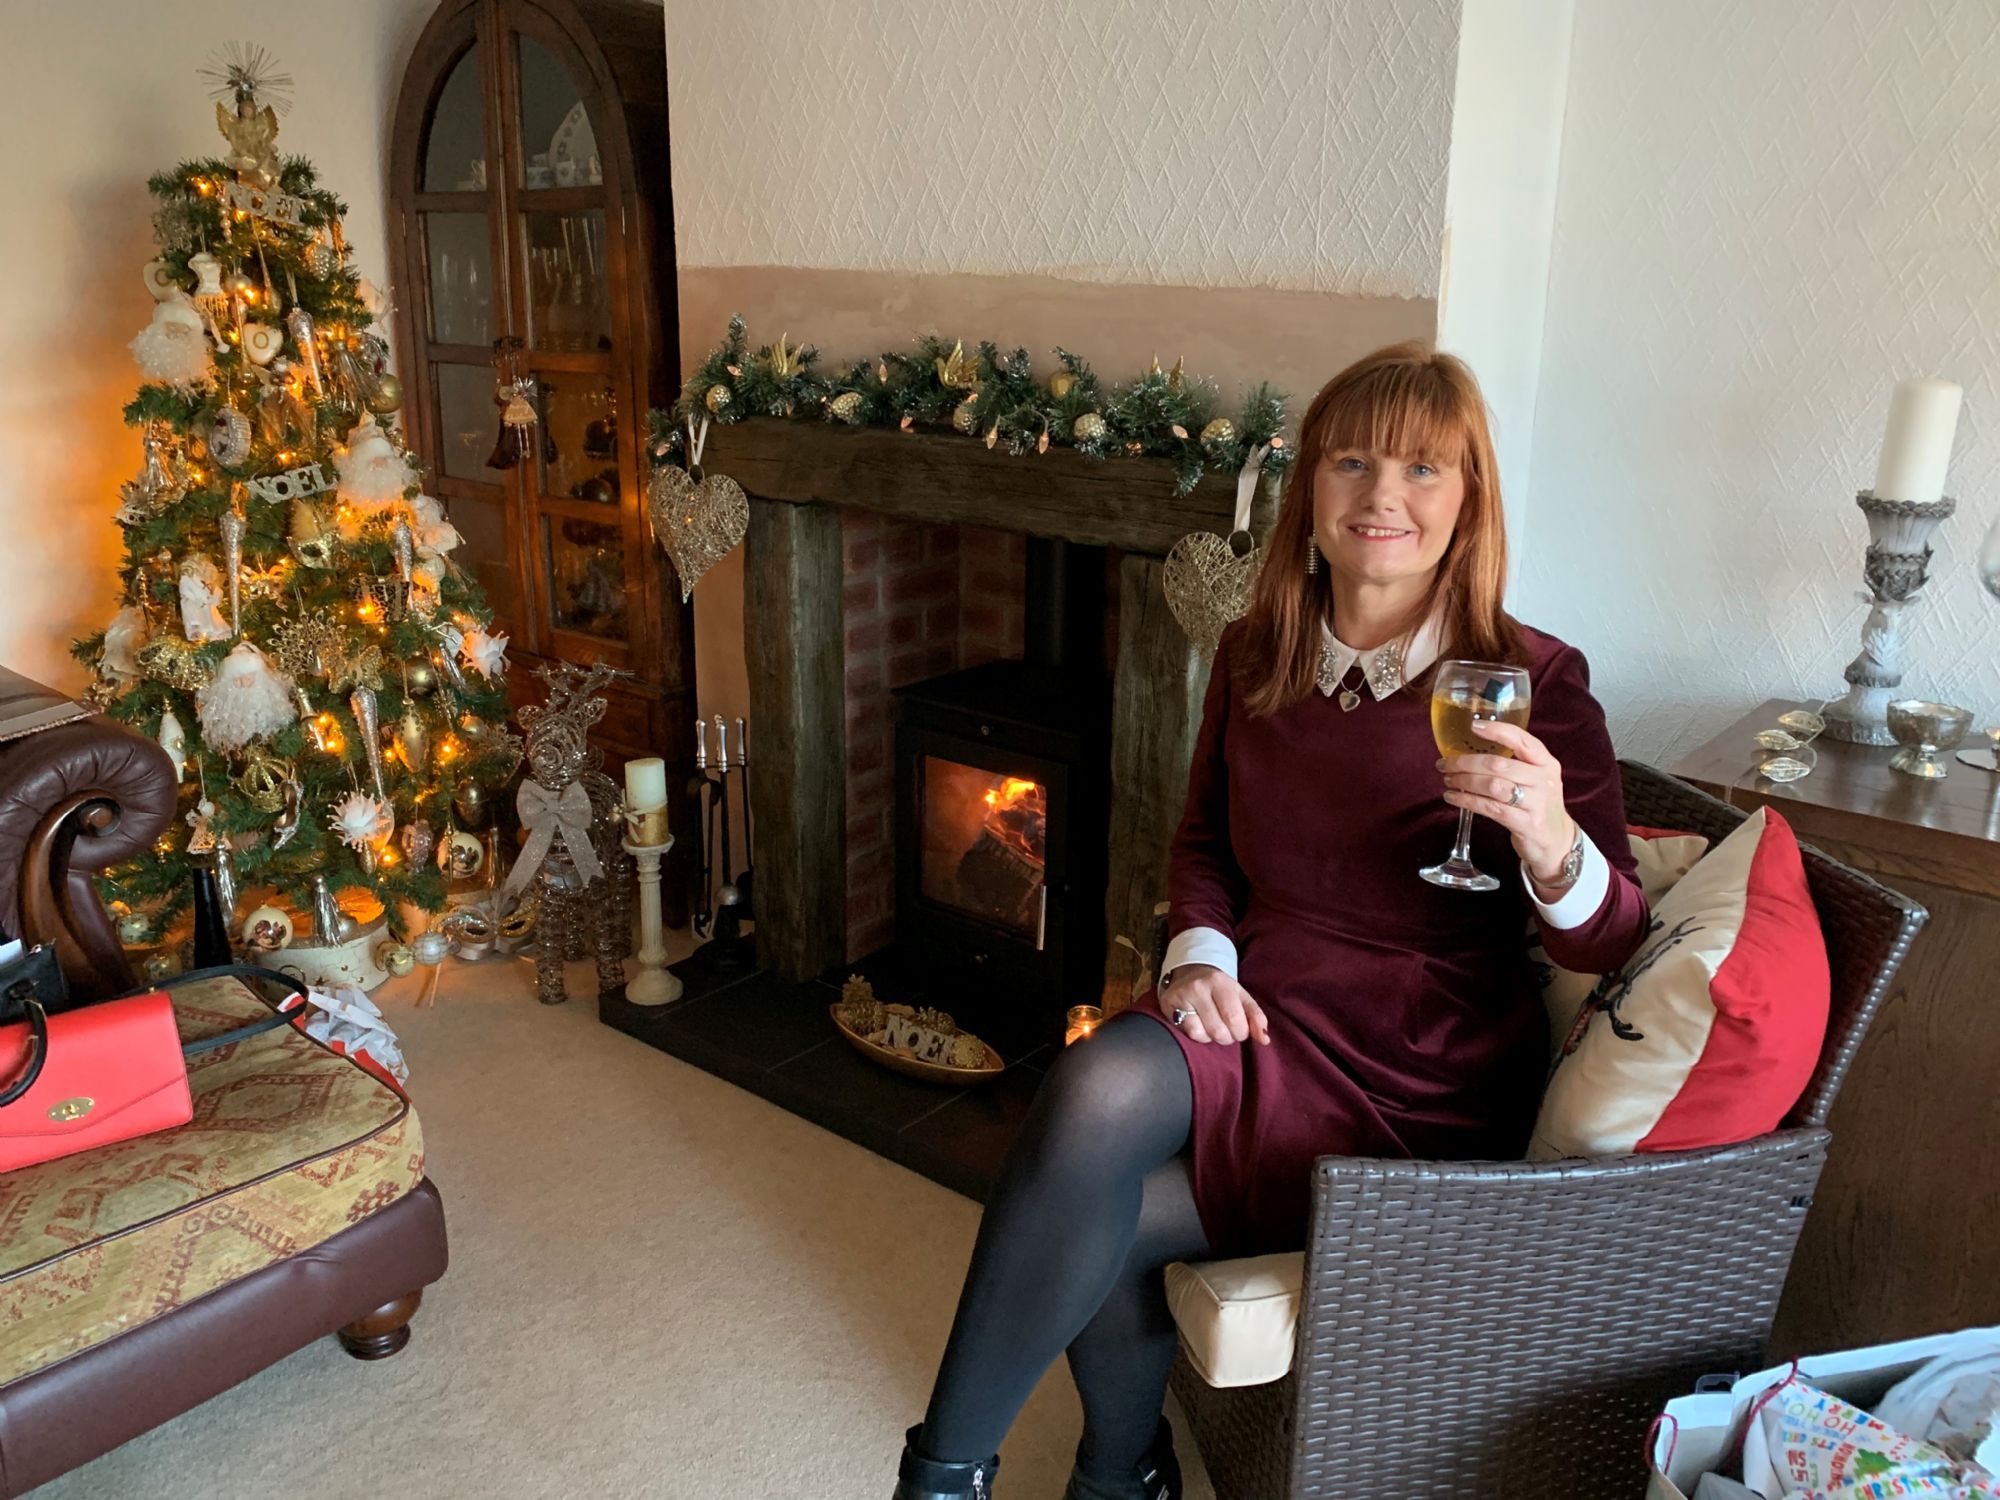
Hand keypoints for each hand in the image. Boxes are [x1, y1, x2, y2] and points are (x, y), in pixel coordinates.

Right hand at [1159, 964, 1270, 1045]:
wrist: (1190, 973)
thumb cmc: (1220, 990)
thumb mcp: (1241, 997)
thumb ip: (1256, 1017)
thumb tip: (1264, 1040)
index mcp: (1221, 982)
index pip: (1234, 1018)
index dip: (1241, 1032)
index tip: (1240, 1030)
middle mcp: (1199, 986)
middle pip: (1219, 1030)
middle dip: (1228, 1037)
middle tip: (1227, 1031)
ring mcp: (1182, 995)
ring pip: (1202, 1034)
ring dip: (1212, 1038)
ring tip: (1213, 1028)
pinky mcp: (1169, 1004)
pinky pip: (1189, 1033)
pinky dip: (1199, 1036)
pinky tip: (1200, 1026)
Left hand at [1438, 720, 1578, 887]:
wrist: (1556, 840)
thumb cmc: (1537, 803)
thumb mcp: (1535, 779)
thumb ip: (1514, 763)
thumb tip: (1470, 749)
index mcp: (1547, 763)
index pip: (1523, 740)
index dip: (1498, 731)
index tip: (1474, 726)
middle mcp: (1544, 780)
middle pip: (1499, 765)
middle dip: (1466, 762)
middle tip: (1445, 764)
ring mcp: (1537, 803)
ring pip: (1493, 786)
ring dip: (1465, 781)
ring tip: (1448, 780)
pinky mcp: (1526, 824)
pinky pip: (1490, 808)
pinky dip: (1467, 800)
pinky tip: (1453, 797)